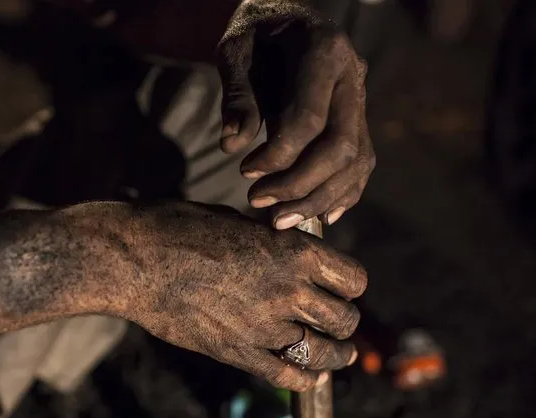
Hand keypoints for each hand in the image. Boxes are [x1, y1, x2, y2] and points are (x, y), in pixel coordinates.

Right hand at [126, 202, 366, 390]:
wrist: (136, 259)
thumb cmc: (183, 229)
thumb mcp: (239, 221)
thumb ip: (272, 242)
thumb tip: (289, 250)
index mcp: (293, 252)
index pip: (354, 278)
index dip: (351, 284)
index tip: (343, 288)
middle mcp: (288, 291)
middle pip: (345, 319)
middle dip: (345, 320)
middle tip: (337, 320)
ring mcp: (264, 326)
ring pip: (323, 352)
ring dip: (336, 355)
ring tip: (340, 355)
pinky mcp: (237, 352)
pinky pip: (286, 375)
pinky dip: (305, 379)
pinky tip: (311, 376)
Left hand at [216, 0, 374, 228]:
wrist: (285, 22)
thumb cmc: (255, 34)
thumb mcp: (235, 50)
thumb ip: (236, 95)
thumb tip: (232, 146)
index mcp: (324, 51)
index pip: (308, 119)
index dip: (277, 155)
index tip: (244, 172)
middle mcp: (352, 78)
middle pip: (340, 148)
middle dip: (299, 185)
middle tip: (259, 203)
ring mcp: (361, 101)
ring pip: (356, 163)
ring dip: (319, 200)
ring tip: (279, 220)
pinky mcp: (359, 120)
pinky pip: (362, 164)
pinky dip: (343, 195)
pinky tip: (318, 216)